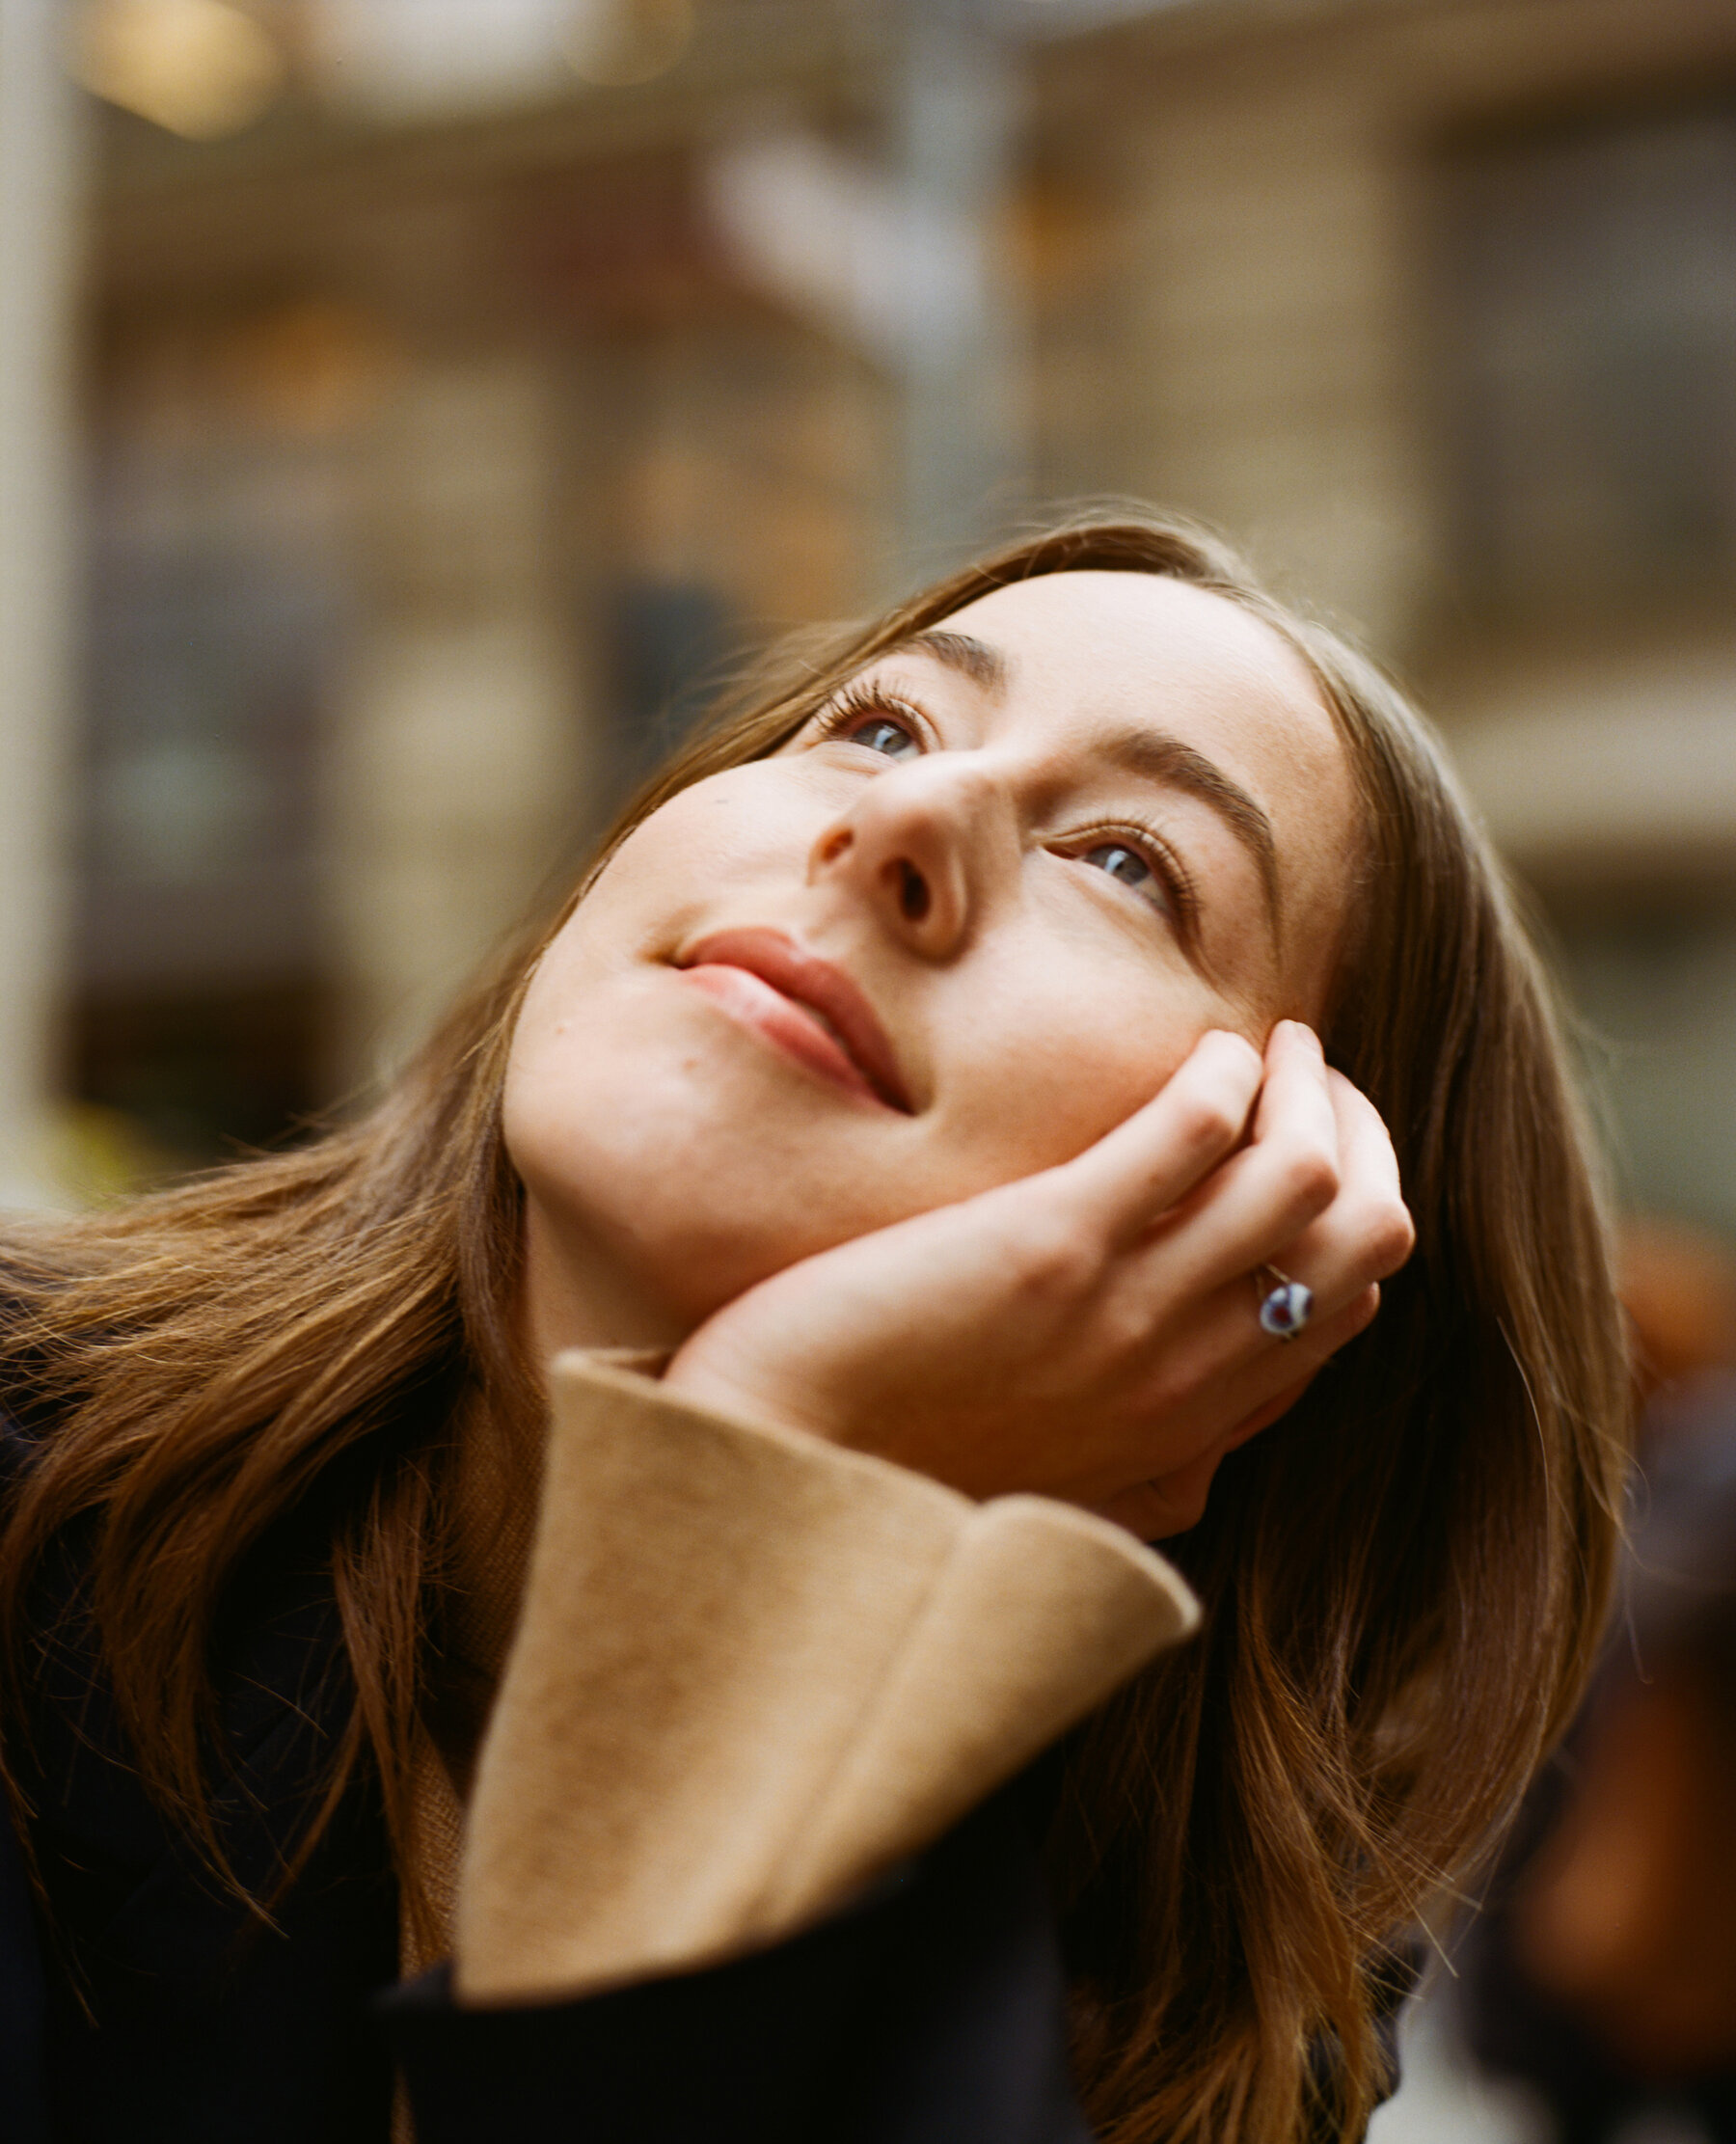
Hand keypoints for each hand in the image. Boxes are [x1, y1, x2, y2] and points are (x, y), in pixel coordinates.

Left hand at [662, 1023, 1413, 1534]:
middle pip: (1363, 1238)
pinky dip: (1222, 1075)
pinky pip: (1194, 1134)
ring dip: (1303, 1089)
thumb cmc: (892, 1465)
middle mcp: (1186, 1376)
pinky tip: (1202, 1052)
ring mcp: (1129, 1311)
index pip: (1348, 1308)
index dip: (1355, 1207)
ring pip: (1304, 1177)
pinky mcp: (1055, 1243)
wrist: (778, 1464)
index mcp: (1191, 1427)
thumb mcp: (1060, 1499)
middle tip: (1308, 1077)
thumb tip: (1203, 1468)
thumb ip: (1144, 1480)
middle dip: (1358, 1136)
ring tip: (1266, 1048)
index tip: (1310, 1145)